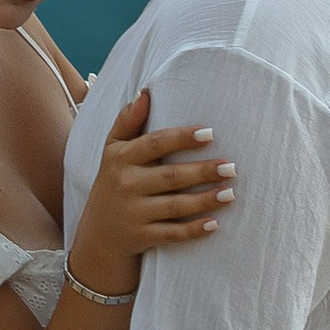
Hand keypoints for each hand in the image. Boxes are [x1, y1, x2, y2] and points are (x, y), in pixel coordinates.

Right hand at [67, 89, 236, 297]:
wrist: (97, 236)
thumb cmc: (114, 183)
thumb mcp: (112, 151)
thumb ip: (128, 121)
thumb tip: (146, 92)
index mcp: (121, 158)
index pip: (155, 143)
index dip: (182, 138)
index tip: (211, 133)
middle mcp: (125, 185)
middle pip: (170, 176)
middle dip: (202, 171)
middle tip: (231, 167)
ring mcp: (133, 213)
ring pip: (175, 206)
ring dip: (205, 200)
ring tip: (231, 193)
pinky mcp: (141, 238)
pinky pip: (171, 234)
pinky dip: (192, 231)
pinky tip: (214, 224)